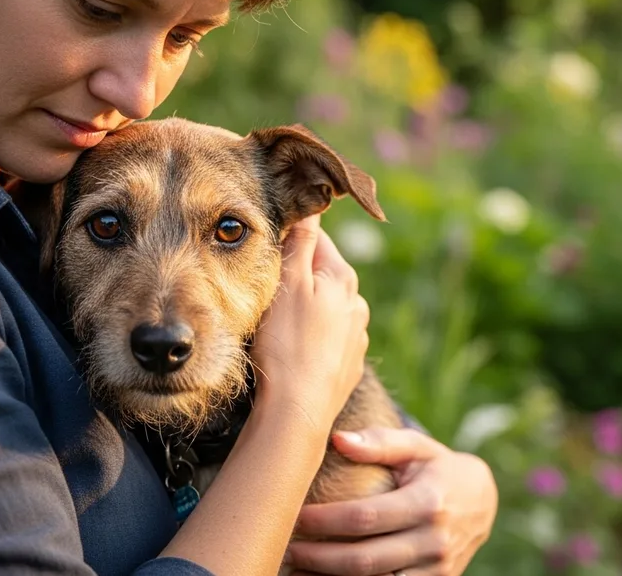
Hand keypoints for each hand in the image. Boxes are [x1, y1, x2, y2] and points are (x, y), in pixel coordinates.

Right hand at [252, 214, 367, 425]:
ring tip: (275, 322)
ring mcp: (356, 337)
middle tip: (265, 286)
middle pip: (322, 274)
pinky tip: (291, 349)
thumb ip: (299, 245)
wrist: (298, 411)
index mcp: (343, 279)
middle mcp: (356, 305)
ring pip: (325, 308)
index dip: (290, 238)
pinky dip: (309, 338)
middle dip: (297, 275)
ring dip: (304, 307)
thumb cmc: (287, 345)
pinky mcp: (348, 365)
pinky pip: (326, 340)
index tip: (266, 244)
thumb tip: (309, 211)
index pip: (318, 239)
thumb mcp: (288, 285)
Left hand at [285, 428, 498, 575]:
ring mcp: (437, 568)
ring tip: (301, 569)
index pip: (364, 518)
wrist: (483, 502)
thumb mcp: (417, 448)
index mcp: (428, 502)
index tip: (296, 517)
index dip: (325, 522)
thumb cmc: (439, 468)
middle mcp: (434, 540)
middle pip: (364, 559)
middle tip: (288, 548)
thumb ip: (380, 442)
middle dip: (319, 558)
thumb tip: (338, 439)